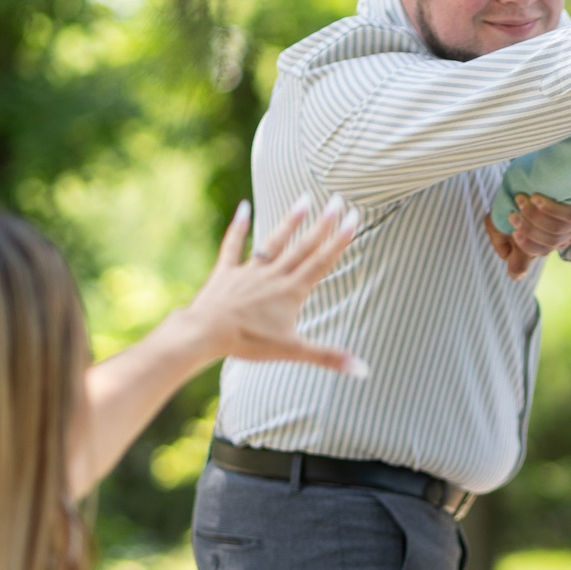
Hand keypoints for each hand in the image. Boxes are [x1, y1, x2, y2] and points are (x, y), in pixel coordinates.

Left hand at [174, 195, 364, 372]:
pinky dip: (238, 226)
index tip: (354, 217)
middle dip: (323, 223)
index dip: (340, 239)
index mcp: (292, 291)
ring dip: (291, 221)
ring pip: (275, 241)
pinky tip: (243, 207)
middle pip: (303, 246)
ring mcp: (249, 271)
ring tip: (304, 199)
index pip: (322, 261)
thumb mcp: (293, 351)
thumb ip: (330, 358)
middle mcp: (274, 275)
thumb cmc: (249, 343)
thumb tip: (364, 371)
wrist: (206, 333)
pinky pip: (233, 245)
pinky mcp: (226, 272)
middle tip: (339, 201)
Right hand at [481, 192, 570, 281]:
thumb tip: (516, 277)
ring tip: (520, 200)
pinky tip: (537, 197)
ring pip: (557, 229)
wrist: (562, 166)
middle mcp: (570, 231)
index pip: (541, 251)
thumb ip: (517, 250)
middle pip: (550, 242)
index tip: (513, 232)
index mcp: (554, 238)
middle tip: (511, 214)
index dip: (527, 246)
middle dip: (528, 229)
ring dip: (534, 216)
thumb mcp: (520, 223)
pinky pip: (569, 214)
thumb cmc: (533, 195)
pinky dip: (550, 207)